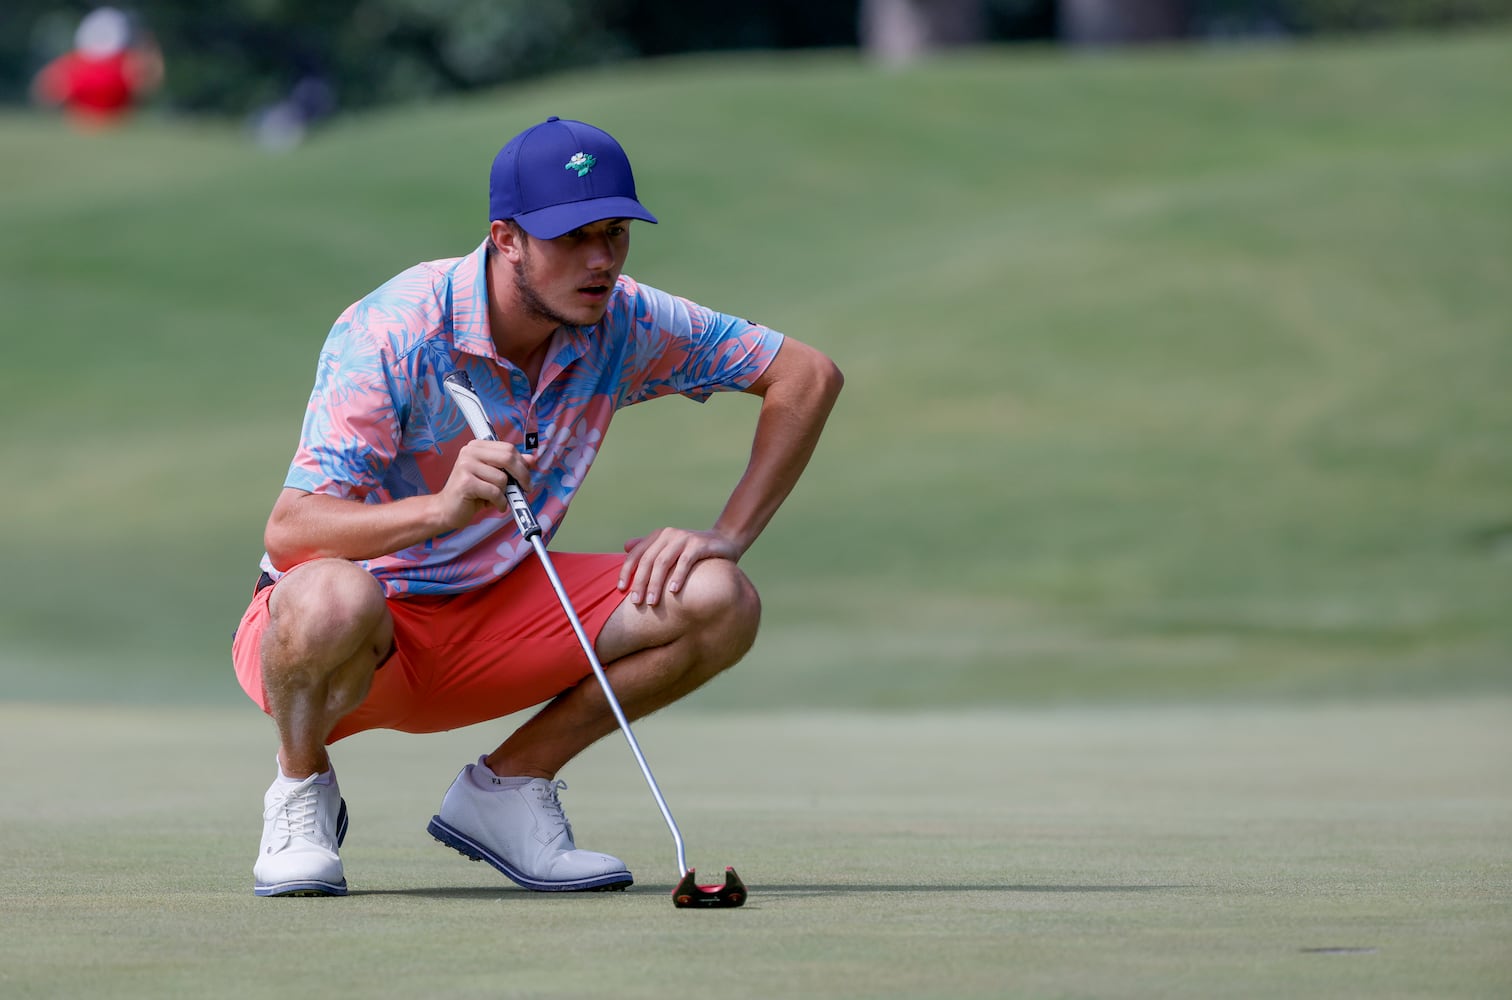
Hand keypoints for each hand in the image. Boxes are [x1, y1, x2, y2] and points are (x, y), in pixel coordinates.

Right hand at [436, 439, 534, 530]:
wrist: (446, 509)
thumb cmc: (471, 494)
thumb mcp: (493, 477)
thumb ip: (510, 467)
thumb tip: (532, 459)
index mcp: (477, 447)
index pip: (508, 448)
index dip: (522, 463)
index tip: (527, 476)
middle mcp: (469, 452)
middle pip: (508, 458)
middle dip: (522, 475)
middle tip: (526, 488)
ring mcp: (466, 466)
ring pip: (502, 478)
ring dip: (505, 493)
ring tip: (496, 498)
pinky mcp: (466, 483)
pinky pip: (495, 492)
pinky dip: (499, 502)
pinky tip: (493, 505)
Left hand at [619, 527, 741, 606]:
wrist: (725, 541)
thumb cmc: (694, 552)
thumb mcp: (671, 550)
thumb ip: (650, 549)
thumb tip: (625, 546)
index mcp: (658, 536)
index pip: (636, 554)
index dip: (626, 571)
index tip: (621, 590)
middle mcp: (668, 534)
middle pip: (648, 560)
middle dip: (640, 582)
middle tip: (636, 602)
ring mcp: (684, 538)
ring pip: (663, 562)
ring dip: (655, 583)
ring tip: (652, 602)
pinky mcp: (699, 544)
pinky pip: (685, 561)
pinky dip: (678, 576)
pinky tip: (673, 591)